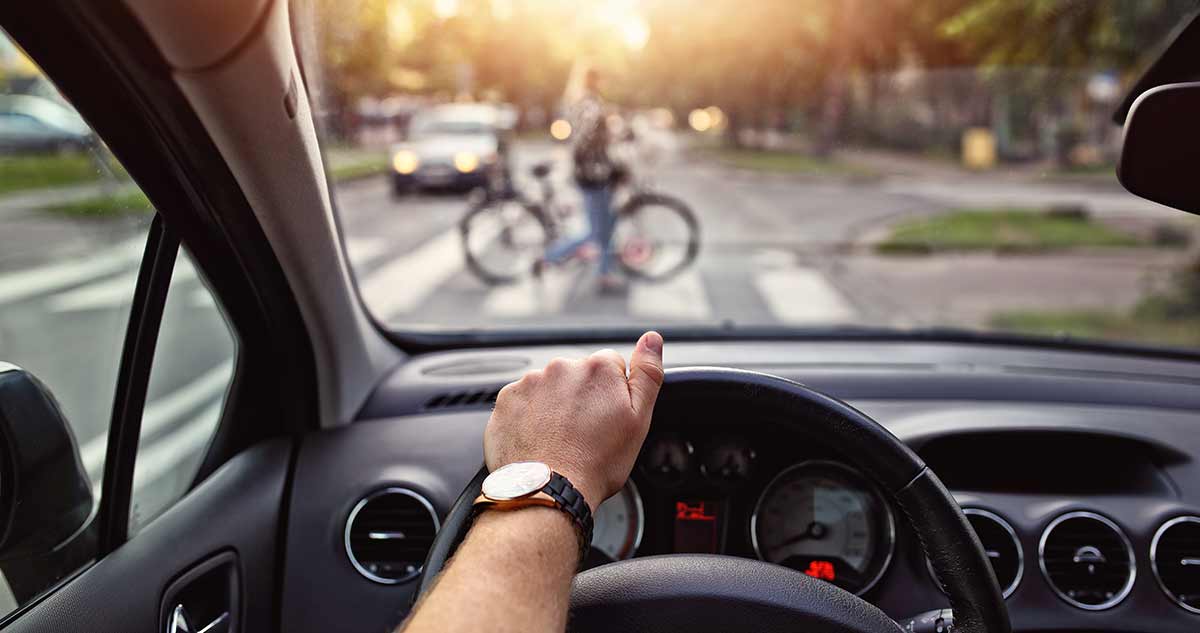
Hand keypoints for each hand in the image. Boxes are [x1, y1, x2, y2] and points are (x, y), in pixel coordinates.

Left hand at [484, 331, 664, 510]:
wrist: (546, 491)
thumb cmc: (596, 463)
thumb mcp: (638, 420)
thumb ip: (647, 374)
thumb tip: (652, 339)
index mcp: (598, 368)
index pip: (611, 366)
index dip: (612, 395)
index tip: (607, 419)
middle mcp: (562, 367)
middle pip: (579, 375)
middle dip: (582, 398)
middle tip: (584, 434)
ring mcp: (530, 382)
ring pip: (550, 388)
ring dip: (555, 406)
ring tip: (560, 440)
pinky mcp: (506, 400)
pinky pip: (524, 402)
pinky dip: (530, 417)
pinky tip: (540, 440)